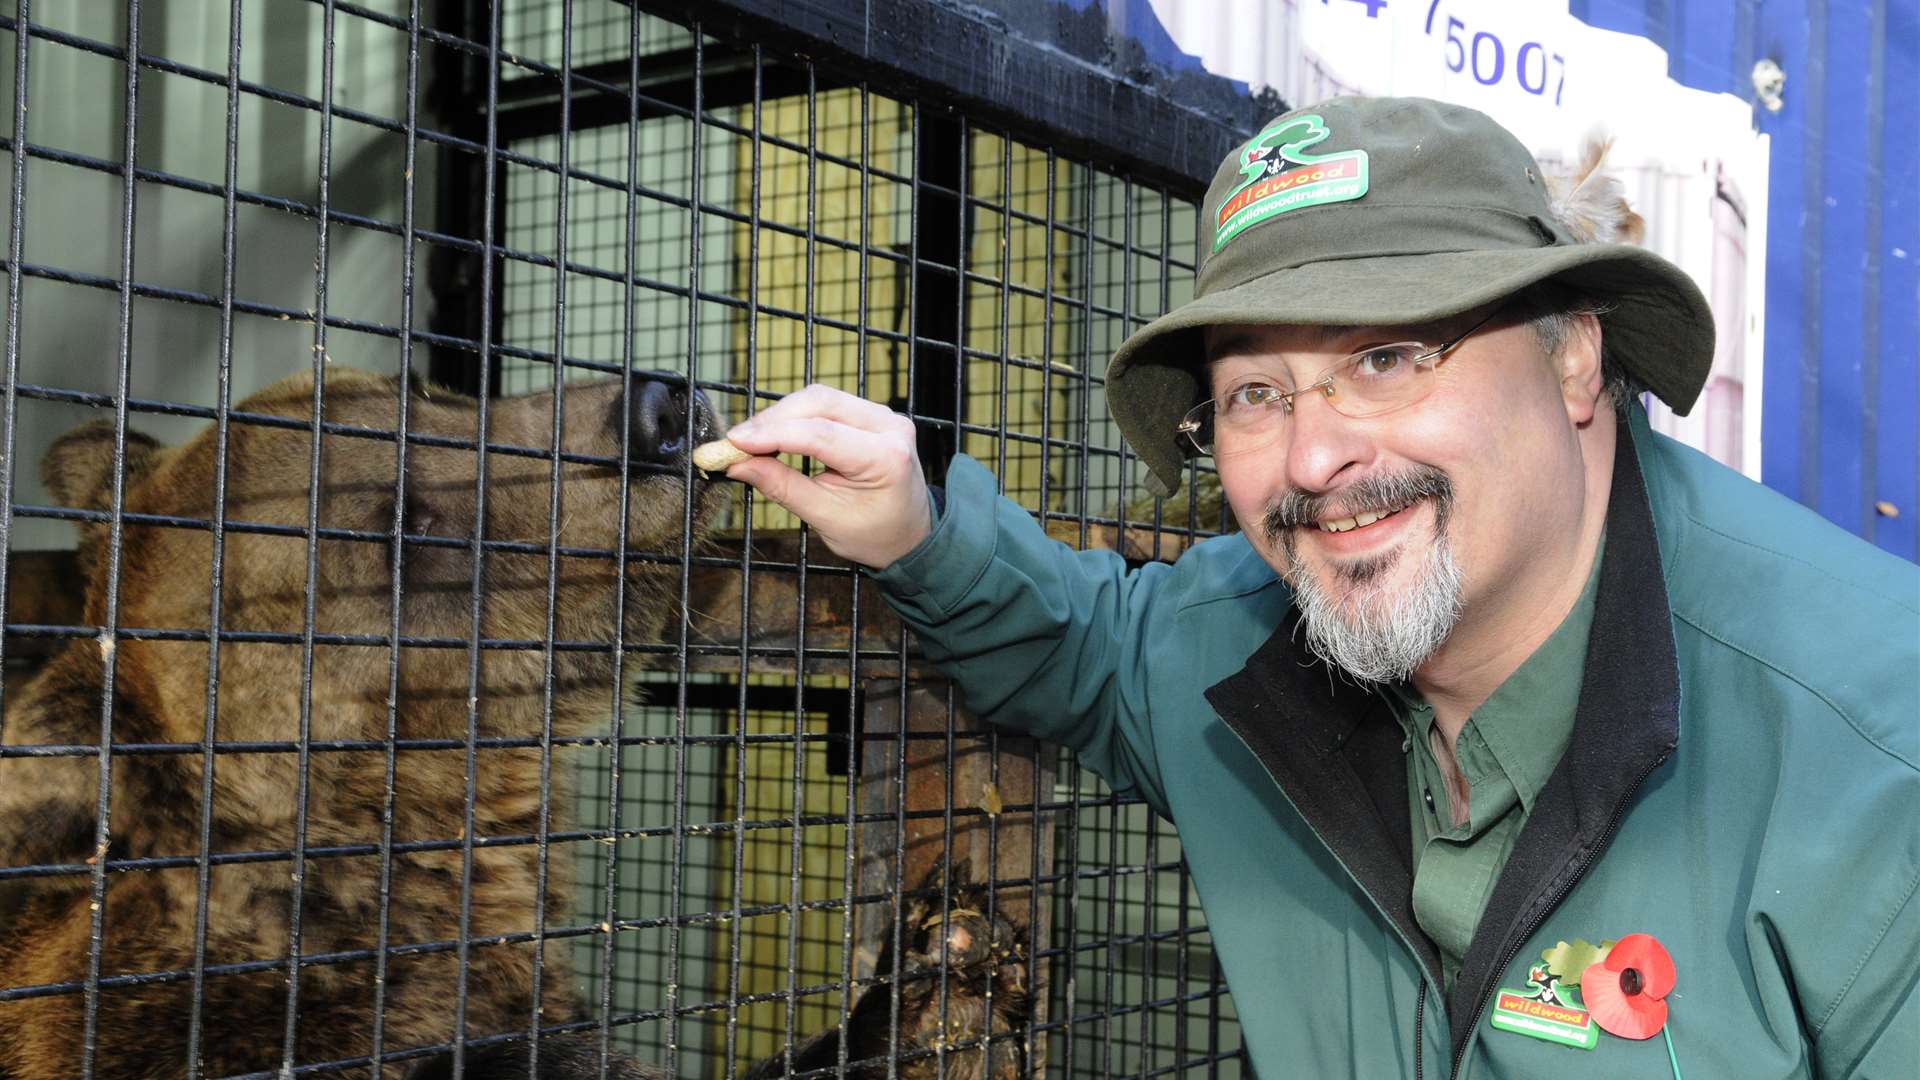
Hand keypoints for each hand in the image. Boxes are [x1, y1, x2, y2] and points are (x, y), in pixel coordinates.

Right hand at [721, 384, 933, 568]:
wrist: (911, 533)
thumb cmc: (875, 534)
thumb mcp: (826, 519)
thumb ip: (782, 487)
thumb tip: (737, 464)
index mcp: (886, 457)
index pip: (821, 434)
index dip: (772, 434)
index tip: (733, 442)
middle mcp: (889, 426)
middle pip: (819, 403)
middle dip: (772, 420)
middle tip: (736, 442)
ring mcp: (883, 415)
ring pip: (820, 397)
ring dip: (781, 415)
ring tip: (751, 441)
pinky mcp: (871, 413)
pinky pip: (827, 403)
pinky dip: (796, 416)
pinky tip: (774, 434)